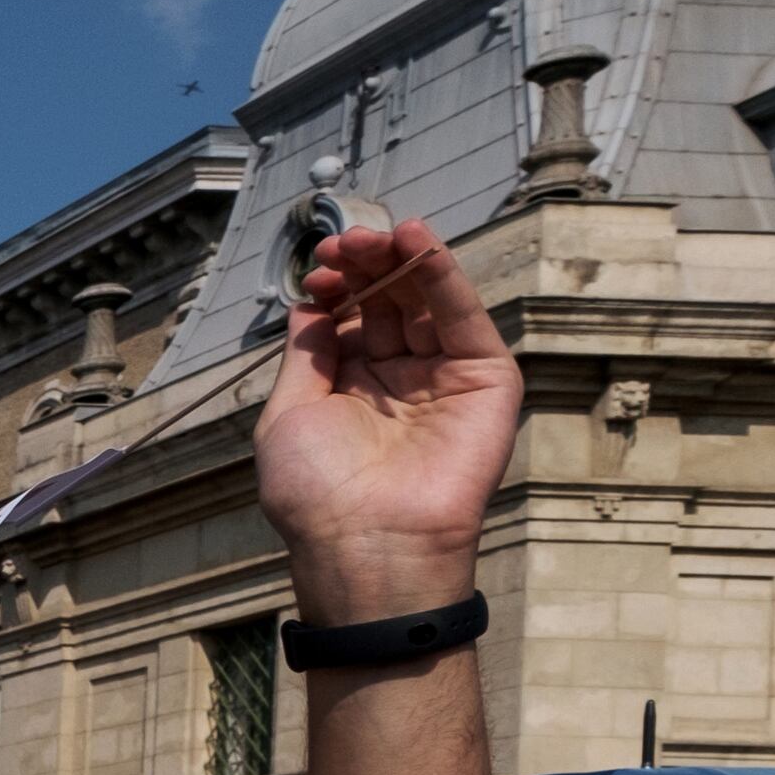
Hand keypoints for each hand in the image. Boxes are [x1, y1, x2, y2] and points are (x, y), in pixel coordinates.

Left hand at [254, 219, 521, 605]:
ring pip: (425, 301)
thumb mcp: (290, 413)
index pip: (350, 316)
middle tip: (343, 240)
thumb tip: (310, 303)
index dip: (336, 285)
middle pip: (389, 301)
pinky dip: (443, 274)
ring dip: (400, 259)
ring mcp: (443, 377)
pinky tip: (417, 240)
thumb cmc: (316, 493)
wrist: (367, 542)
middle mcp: (400, 379)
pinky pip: (464, 317)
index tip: (316, 266)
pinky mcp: (485, 380)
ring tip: (376, 232)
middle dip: (366, 265)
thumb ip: (306, 354)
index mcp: (353, 388)